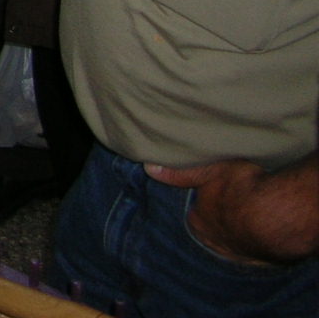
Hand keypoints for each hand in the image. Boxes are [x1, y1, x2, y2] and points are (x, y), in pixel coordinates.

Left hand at [147, 154, 318, 264]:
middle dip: (215, 225)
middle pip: (210, 233)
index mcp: (198, 223)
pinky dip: (254, 245)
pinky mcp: (262, 261)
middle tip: (226, 212)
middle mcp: (214, 244)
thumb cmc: (243, 188)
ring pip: (231, 245)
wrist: (280, 215)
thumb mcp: (209, 172)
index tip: (207, 201)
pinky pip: (253, 254)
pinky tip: (258, 237)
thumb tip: (149, 168)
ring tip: (242, 224)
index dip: (201, 208)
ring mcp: (239, 255)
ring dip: (235, 236)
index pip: (194, 216)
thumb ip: (180, 173)